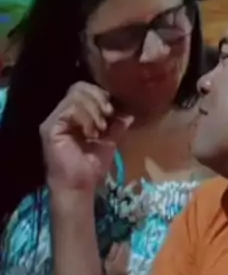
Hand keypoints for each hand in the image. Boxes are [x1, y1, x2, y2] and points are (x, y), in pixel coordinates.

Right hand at [40, 82, 132, 196]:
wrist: (79, 186)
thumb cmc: (91, 166)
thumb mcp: (109, 141)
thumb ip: (116, 126)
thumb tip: (129, 114)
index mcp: (74, 115)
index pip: (84, 90)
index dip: (100, 94)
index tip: (113, 109)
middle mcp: (61, 114)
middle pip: (79, 88)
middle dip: (98, 98)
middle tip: (109, 114)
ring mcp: (54, 120)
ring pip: (75, 96)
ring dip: (93, 110)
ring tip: (101, 127)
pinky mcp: (51, 127)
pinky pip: (70, 109)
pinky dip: (86, 118)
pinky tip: (92, 132)